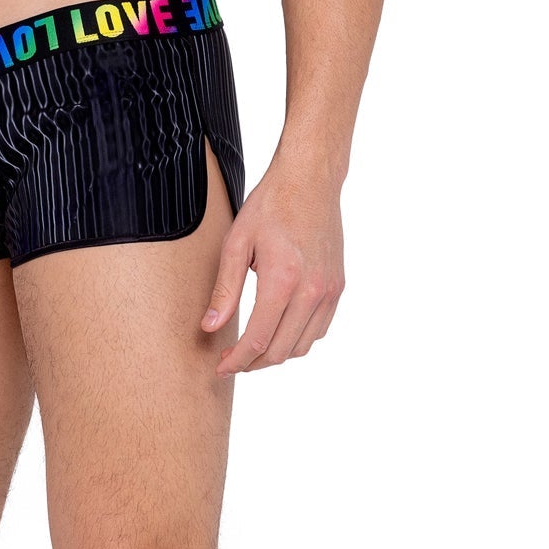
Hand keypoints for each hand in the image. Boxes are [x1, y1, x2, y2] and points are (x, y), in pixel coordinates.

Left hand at [202, 165, 345, 373]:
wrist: (310, 181)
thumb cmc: (270, 206)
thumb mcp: (236, 243)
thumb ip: (224, 290)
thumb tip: (210, 327)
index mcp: (283, 280)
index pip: (259, 339)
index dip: (237, 361)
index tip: (221, 366)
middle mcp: (312, 290)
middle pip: (281, 350)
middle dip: (253, 363)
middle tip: (232, 361)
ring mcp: (329, 290)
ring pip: (302, 346)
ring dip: (276, 355)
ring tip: (253, 349)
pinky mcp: (337, 287)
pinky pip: (319, 329)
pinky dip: (297, 340)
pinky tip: (278, 331)